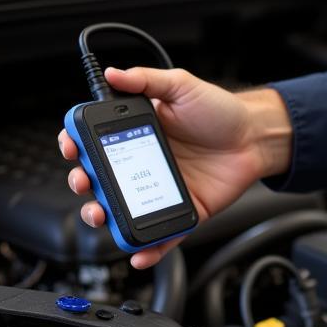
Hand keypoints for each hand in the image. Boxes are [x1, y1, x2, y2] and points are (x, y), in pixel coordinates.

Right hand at [59, 66, 292, 267]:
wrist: (256, 136)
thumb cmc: (221, 111)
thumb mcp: (182, 86)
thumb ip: (147, 80)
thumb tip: (113, 72)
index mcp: (138, 134)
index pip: (95, 142)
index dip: (77, 146)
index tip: (70, 147)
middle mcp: (144, 163)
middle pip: (101, 179)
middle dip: (83, 183)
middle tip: (83, 181)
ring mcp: (161, 188)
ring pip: (123, 209)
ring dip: (104, 217)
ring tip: (99, 214)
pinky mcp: (183, 209)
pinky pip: (162, 234)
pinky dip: (149, 248)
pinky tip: (138, 253)